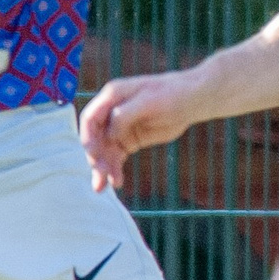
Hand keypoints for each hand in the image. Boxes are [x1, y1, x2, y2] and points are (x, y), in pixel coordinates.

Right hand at [77, 73, 200, 190]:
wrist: (190, 101)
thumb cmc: (170, 94)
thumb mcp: (148, 101)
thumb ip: (124, 115)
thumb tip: (109, 134)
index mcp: (112, 97)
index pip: (90, 118)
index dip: (88, 137)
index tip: (93, 155)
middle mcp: (111, 113)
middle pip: (95, 138)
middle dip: (96, 157)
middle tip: (101, 175)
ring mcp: (119, 129)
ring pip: (105, 151)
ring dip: (103, 169)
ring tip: (107, 185)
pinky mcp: (129, 141)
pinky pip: (116, 157)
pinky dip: (114, 169)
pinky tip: (117, 181)